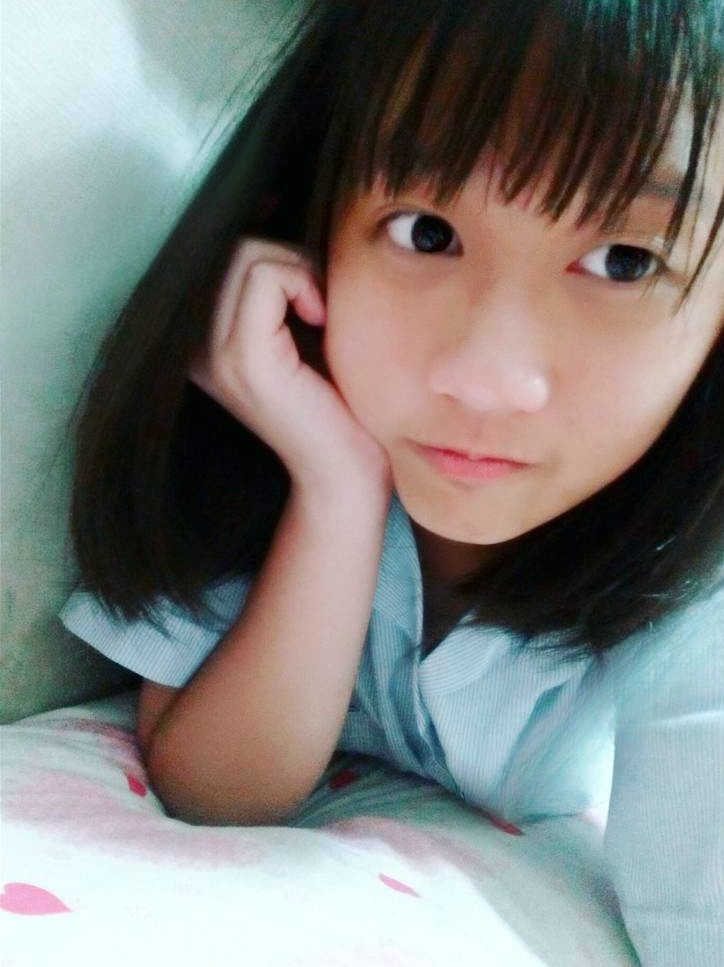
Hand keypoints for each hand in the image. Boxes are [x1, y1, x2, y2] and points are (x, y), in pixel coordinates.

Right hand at [189, 238, 390, 500]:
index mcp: (203, 337)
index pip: (222, 252)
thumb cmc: (338, 399)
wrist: (348, 471)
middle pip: (232, 246)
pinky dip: (301, 281)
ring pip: (246, 254)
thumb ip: (282, 276)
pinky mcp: (244, 359)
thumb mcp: (302, 324)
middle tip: (320, 300)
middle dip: (288, 257)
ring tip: (319, 311)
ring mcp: (212, 352)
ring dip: (297, 268)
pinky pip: (263, 277)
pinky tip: (320, 318)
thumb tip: (273, 199)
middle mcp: (195, 344)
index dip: (273, 250)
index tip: (309, 289)